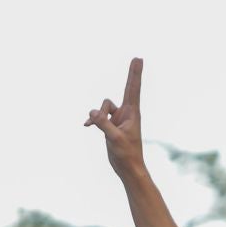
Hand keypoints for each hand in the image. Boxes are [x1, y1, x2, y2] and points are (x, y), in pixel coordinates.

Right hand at [86, 57, 145, 177]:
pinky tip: (86, 126)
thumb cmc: (126, 154)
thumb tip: (92, 112)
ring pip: (104, 106)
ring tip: (94, 125)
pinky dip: (93, 119)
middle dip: (131, 74)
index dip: (135, 73)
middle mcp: (127, 113)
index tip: (139, 59)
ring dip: (97, 114)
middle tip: (138, 58)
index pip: (133, 88)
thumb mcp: (114, 139)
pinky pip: (98, 116)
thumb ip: (104, 124)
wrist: (128, 168)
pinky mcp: (111, 125)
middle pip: (126, 89)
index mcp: (132, 113)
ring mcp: (119, 118)